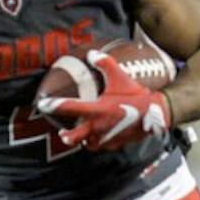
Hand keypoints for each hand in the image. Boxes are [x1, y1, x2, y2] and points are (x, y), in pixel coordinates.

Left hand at [37, 50, 171, 151]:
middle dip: (67, 136)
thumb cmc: (137, 96)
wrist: (156, 115)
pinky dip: (97, 142)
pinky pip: (102, 145)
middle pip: (75, 137)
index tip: (42, 104)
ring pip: (88, 143)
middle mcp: (98, 126)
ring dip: (83, 140)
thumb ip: (105, 63)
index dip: (54, 105)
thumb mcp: (120, 76)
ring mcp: (107, 137)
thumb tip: (92, 53)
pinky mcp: (115, 144)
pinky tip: (99, 136)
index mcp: (97, 110)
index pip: (70, 108)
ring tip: (81, 136)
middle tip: (61, 133)